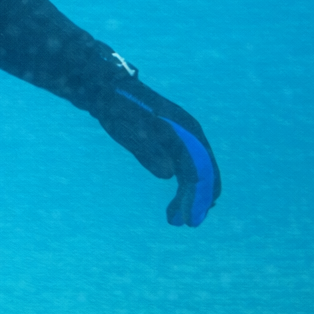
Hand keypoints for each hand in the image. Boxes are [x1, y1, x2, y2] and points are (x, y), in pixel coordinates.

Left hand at [89, 67, 220, 226]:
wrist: (109, 90)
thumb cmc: (119, 108)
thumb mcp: (129, 129)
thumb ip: (148, 150)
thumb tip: (169, 173)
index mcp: (187, 130)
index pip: (200, 170)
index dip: (196, 197)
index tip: (188, 219)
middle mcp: (191, 135)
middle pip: (205, 173)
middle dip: (197, 200)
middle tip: (184, 222)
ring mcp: (185, 139)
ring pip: (198, 173)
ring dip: (191, 197)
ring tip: (178, 219)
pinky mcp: (174, 144)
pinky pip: (187, 169)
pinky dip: (185, 188)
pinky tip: (178, 203)